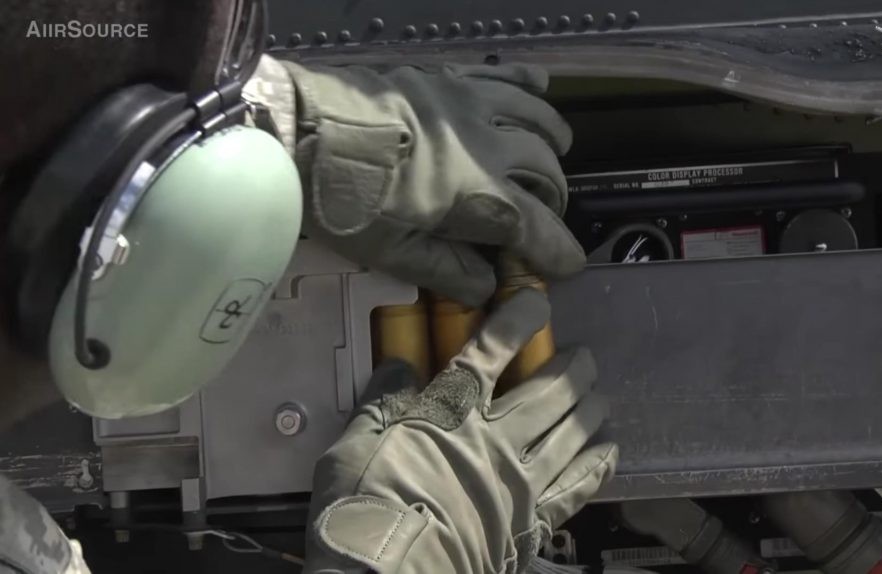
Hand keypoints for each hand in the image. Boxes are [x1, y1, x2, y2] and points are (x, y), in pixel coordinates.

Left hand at [278, 59, 583, 305]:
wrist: (298, 129)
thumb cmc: (342, 200)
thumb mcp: (390, 253)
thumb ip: (446, 271)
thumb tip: (486, 287)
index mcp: (478, 195)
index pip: (537, 227)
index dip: (558, 250)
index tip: (567, 267)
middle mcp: (489, 146)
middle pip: (545, 170)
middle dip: (552, 200)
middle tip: (540, 218)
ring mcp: (470, 106)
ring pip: (535, 118)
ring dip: (552, 141)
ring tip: (557, 152)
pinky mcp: (446, 80)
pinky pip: (503, 76)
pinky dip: (530, 85)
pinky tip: (541, 89)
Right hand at [304, 289, 617, 572]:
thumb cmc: (365, 507)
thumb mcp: (353, 446)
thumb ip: (380, 403)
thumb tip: (396, 366)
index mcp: (452, 413)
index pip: (491, 353)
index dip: (517, 323)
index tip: (536, 302)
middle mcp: (497, 439)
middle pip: (549, 392)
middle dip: (572, 368)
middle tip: (582, 357)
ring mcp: (521, 482)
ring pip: (571, 434)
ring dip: (589, 410)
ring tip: (599, 398)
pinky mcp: (532, 522)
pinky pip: (576, 488)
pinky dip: (597, 466)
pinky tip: (609, 451)